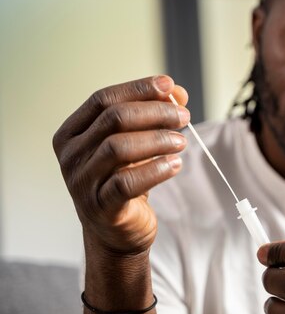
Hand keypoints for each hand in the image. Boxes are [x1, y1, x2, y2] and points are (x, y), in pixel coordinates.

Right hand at [53, 75, 188, 255]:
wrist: (116, 229)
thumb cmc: (123, 178)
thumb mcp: (137, 142)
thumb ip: (153, 114)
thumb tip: (177, 92)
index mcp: (72, 133)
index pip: (102, 99)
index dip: (137, 88)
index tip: (168, 84)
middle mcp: (71, 155)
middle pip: (113, 119)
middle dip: (154, 112)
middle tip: (183, 116)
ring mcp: (82, 182)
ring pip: (118, 148)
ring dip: (157, 139)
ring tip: (182, 141)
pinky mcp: (100, 206)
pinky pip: (127, 182)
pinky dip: (156, 169)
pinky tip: (175, 164)